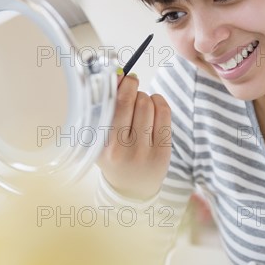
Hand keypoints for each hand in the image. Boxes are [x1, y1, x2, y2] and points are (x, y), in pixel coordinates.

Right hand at [97, 73, 171, 199]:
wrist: (131, 189)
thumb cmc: (114, 157)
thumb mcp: (100, 139)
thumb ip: (104, 109)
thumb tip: (120, 75)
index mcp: (103, 145)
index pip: (114, 105)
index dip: (121, 85)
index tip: (123, 77)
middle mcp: (124, 149)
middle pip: (134, 101)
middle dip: (133, 87)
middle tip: (132, 84)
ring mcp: (145, 151)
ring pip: (149, 105)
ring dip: (145, 97)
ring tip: (140, 103)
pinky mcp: (163, 151)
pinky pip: (164, 114)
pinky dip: (159, 102)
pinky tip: (154, 106)